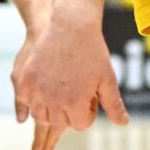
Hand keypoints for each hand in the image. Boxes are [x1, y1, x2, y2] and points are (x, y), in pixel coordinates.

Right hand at [12, 9, 129, 149]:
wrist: (71, 26)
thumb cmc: (92, 52)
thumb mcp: (108, 79)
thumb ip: (113, 105)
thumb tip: (124, 123)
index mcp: (75, 103)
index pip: (80, 124)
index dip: (87, 112)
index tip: (90, 97)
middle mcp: (54, 101)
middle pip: (59, 123)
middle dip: (69, 114)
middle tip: (74, 97)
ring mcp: (37, 91)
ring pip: (40, 116)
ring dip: (49, 112)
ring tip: (57, 100)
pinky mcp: (26, 80)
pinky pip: (25, 101)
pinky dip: (31, 102)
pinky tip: (37, 98)